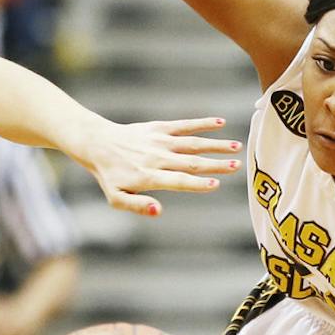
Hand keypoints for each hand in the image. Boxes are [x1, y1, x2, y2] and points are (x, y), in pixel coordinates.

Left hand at [78, 115, 239, 215]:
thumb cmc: (110, 176)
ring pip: (192, 143)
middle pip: (191, 162)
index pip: (178, 180)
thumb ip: (137, 206)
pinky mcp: (160, 128)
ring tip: (236, 147)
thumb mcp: (116, 198)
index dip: (197, 183)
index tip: (217, 184)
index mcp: (149, 176)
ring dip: (215, 144)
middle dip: (215, 164)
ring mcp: (160, 141)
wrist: (97, 144)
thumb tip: (158, 211)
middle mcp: (157, 158)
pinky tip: (220, 123)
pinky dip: (202, 123)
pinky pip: (184, 125)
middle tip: (237, 166)